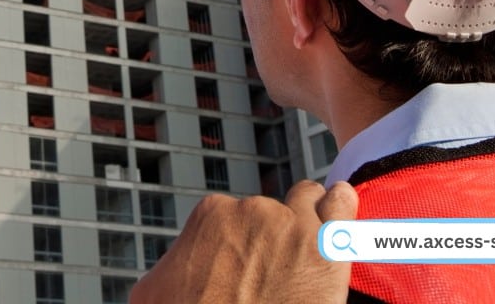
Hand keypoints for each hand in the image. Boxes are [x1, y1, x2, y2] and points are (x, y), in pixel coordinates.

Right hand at [130, 181, 356, 303]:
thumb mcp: (153, 294)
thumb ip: (167, 273)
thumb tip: (171, 277)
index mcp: (213, 215)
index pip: (235, 215)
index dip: (241, 243)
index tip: (245, 268)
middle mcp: (254, 212)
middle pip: (272, 212)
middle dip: (273, 237)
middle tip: (273, 274)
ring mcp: (294, 226)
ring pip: (309, 200)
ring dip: (311, 214)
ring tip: (311, 241)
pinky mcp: (328, 248)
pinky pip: (342, 206)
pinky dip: (342, 205)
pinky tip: (341, 207)